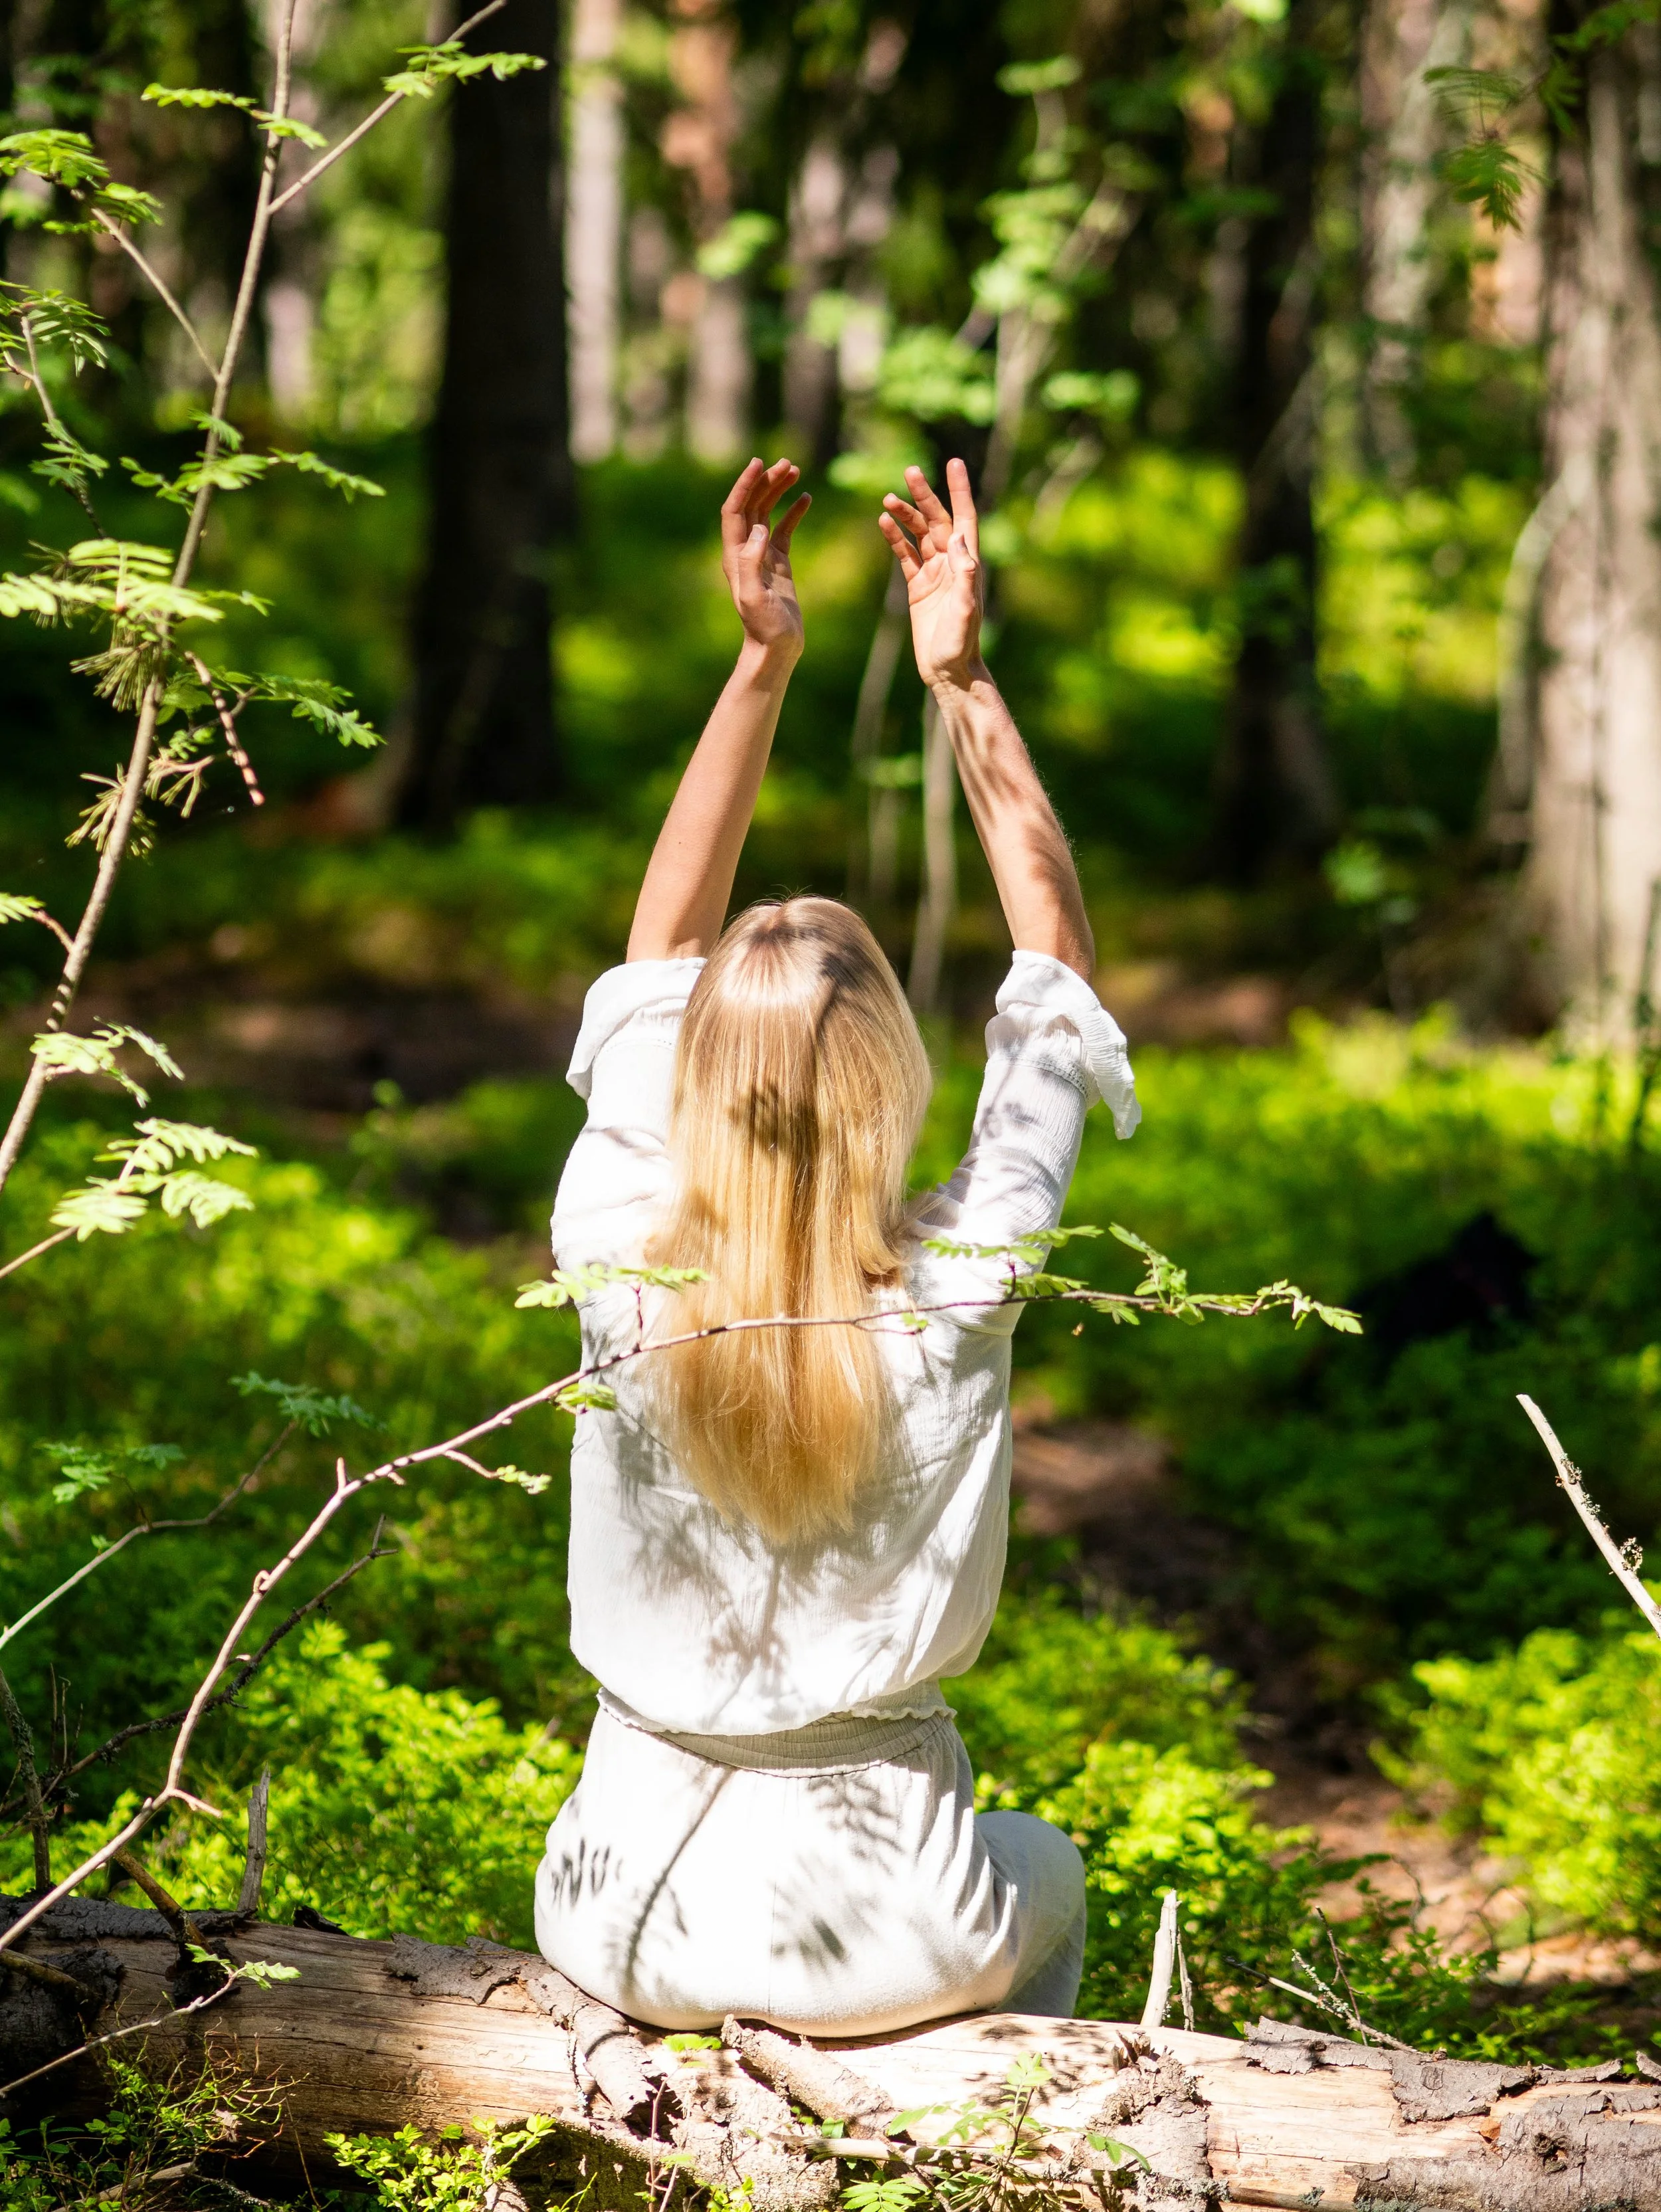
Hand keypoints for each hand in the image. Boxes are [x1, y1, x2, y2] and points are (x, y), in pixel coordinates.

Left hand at [720, 457, 810, 659]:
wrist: (776, 648)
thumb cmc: (764, 628)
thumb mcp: (754, 597)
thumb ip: (752, 562)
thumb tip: (760, 528)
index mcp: (735, 555)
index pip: (735, 510)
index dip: (744, 485)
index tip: (758, 463)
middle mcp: (745, 551)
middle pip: (751, 506)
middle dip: (765, 482)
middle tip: (786, 463)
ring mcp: (762, 555)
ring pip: (767, 513)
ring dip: (778, 491)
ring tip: (794, 471)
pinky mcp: (779, 563)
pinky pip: (784, 529)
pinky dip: (794, 512)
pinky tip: (806, 498)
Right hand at [878, 458, 983, 688]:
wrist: (948, 670)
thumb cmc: (961, 644)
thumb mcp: (965, 610)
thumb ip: (965, 576)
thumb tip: (958, 538)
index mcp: (966, 564)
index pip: (963, 518)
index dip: (959, 490)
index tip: (953, 462)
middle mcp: (951, 564)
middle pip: (938, 520)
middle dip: (925, 495)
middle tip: (910, 470)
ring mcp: (934, 574)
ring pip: (918, 534)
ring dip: (905, 515)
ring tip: (888, 498)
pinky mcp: (918, 587)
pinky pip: (905, 555)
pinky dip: (895, 538)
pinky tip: (883, 522)